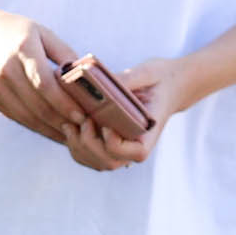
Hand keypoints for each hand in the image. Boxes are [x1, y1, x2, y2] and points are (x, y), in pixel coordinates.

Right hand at [0, 6, 87, 143]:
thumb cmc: (14, 30)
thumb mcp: (42, 32)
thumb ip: (63, 53)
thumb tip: (85, 76)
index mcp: (22, 50)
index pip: (45, 84)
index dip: (64, 103)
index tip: (82, 114)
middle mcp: (6, 71)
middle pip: (37, 105)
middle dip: (61, 121)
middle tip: (82, 130)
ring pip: (26, 116)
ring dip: (49, 129)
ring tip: (69, 135)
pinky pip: (16, 116)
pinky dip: (35, 125)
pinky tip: (50, 129)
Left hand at [62, 56, 184, 172]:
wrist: (166, 85)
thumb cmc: (159, 78)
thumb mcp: (147, 72)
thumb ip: (128, 79)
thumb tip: (99, 85)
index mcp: (150, 133)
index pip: (134, 153)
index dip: (114, 144)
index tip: (105, 124)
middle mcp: (136, 148)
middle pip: (109, 162)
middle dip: (89, 143)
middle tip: (83, 120)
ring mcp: (122, 151)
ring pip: (96, 162)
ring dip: (78, 146)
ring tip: (70, 123)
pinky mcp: (109, 146)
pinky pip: (89, 157)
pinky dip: (76, 146)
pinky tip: (69, 126)